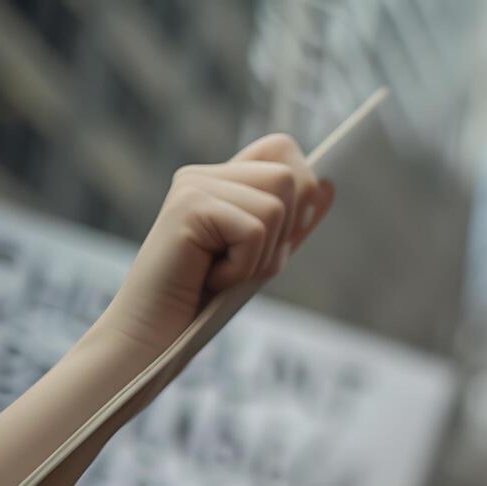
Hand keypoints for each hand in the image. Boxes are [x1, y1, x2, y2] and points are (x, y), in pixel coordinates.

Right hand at [98, 134, 333, 353]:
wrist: (156, 335)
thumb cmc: (207, 301)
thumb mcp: (263, 255)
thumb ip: (293, 220)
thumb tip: (330, 184)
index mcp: (220, 179)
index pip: (281, 148)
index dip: (301, 187)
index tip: (278, 236)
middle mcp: (203, 175)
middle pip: (289, 179)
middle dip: (282, 235)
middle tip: (240, 263)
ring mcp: (192, 187)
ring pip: (276, 207)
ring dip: (260, 256)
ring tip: (222, 272)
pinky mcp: (188, 207)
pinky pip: (255, 231)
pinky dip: (242, 267)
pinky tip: (210, 279)